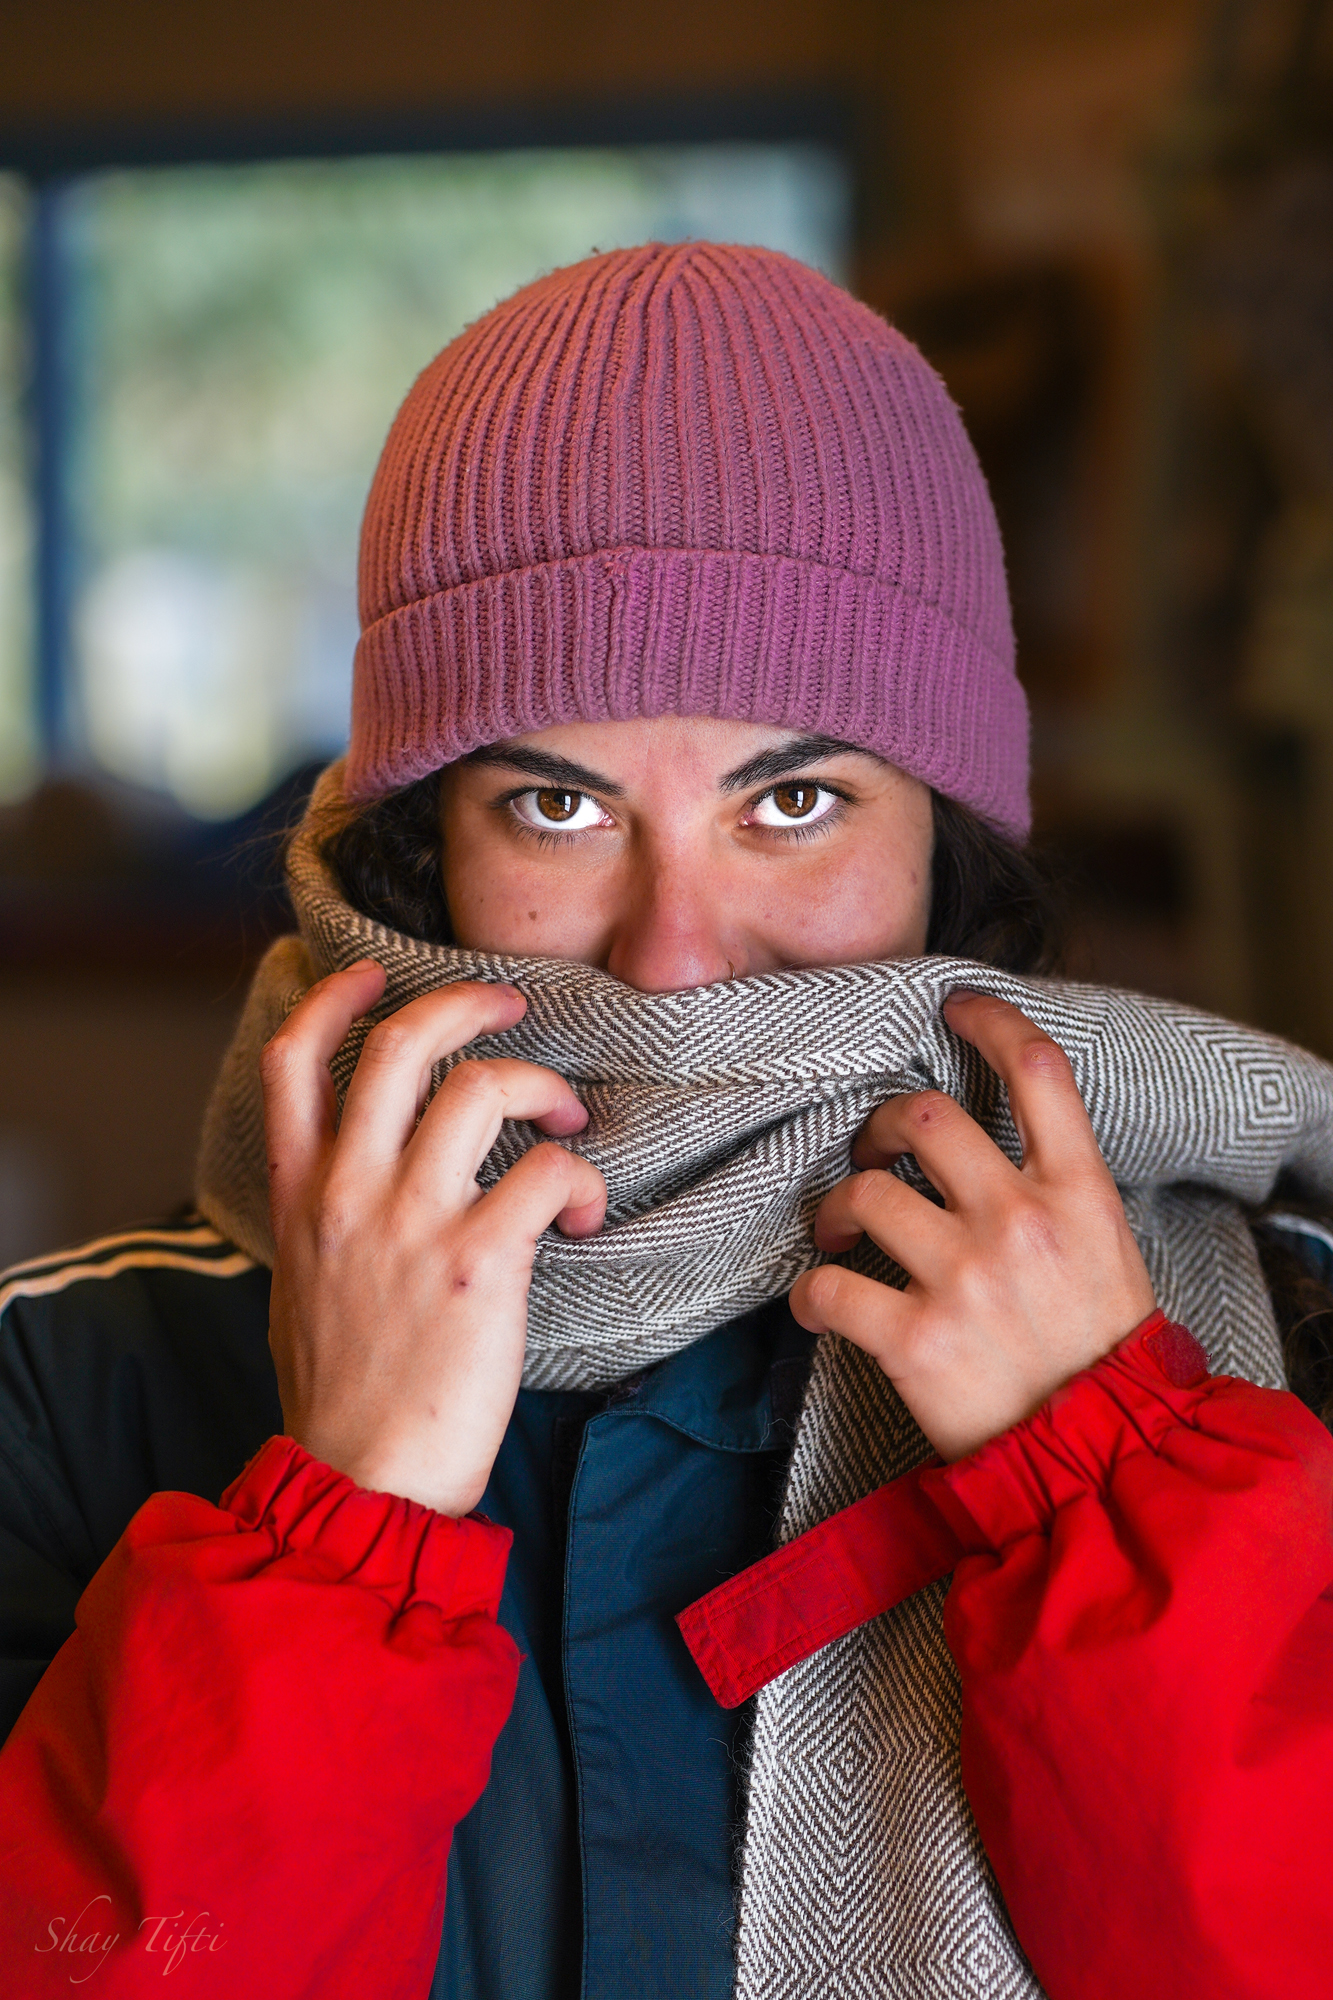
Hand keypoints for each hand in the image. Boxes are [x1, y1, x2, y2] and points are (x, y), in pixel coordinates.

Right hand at [261, 960, 605, 1515]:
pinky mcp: (478, 1262)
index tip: (374, 974)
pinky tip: (586, 1212)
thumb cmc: (342, 1396)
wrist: (361, 1484)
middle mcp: (348, 1192)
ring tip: (569, 1117)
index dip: (334, 997)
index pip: (294, 1061)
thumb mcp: (301, 1288)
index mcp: (301, 1196)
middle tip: (512, 1006)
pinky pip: (545, 1170)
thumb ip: (324, 1219)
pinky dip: (580, 1178)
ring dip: (541, 1085)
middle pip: (398, 1043)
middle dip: (465, 1001)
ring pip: (480, 1086)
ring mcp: (411, 1222)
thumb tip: (357, 1180)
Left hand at [788, 990, 1155, 1460]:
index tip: (954, 1007)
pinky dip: (810, 1294)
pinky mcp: (916, 1339)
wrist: (1102, 1458)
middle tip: (870, 1154)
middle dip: (881, 1125)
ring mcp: (966, 1278)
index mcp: (1080, 1193)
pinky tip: (819, 1305)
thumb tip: (992, 1141)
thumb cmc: (1099, 1354)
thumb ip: (1056, 1190)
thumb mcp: (1106, 1252)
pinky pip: (828, 1288)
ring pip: (866, 1194)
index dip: (990, 1021)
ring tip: (839, 1234)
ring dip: (837, 1207)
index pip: (1038, 1069)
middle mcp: (1021, 1221)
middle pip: (926, 1117)